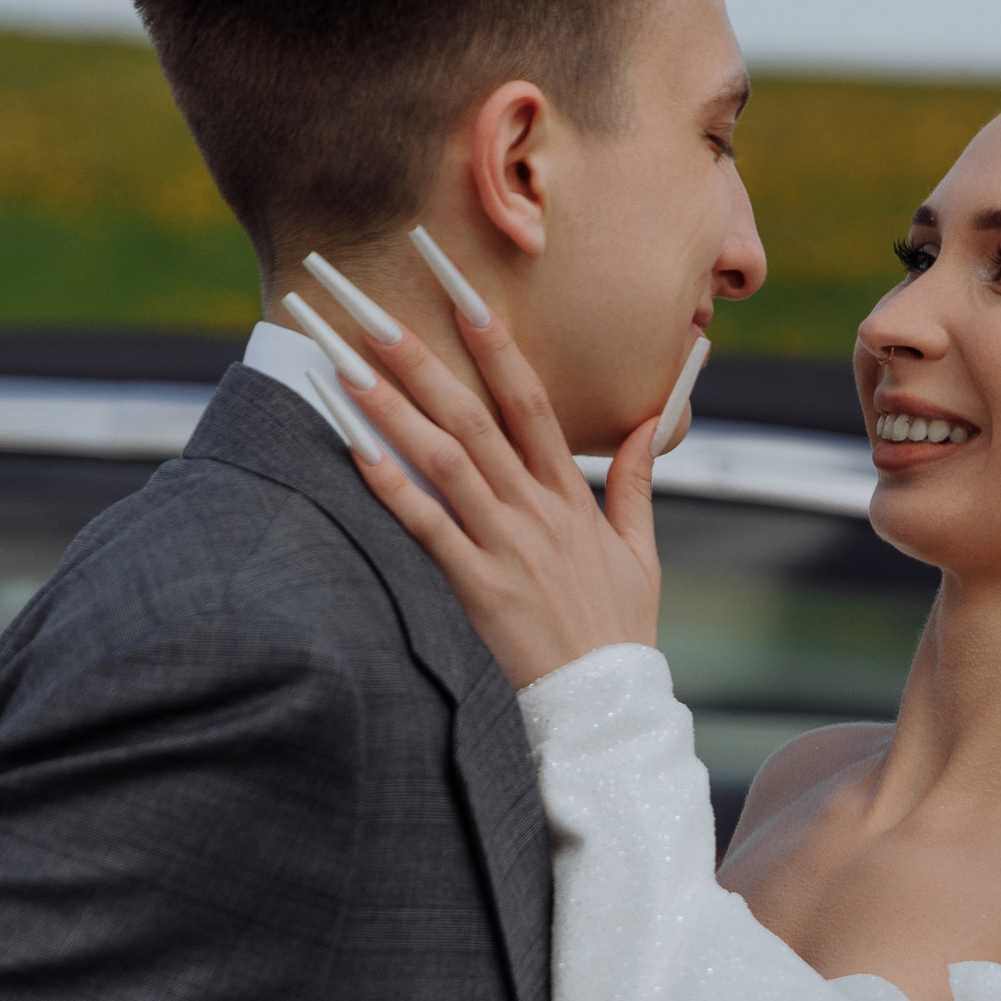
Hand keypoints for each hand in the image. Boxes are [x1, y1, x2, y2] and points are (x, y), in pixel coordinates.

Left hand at [316, 274, 670, 686]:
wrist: (605, 704)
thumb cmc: (619, 631)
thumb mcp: (642, 552)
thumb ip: (638, 482)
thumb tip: (651, 423)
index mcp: (572, 497)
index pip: (532, 404)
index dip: (496, 346)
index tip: (463, 296)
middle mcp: (536, 512)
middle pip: (474, 418)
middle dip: (423, 359)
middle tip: (374, 309)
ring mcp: (505, 548)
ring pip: (444, 462)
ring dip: (394, 409)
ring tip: (348, 364)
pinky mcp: (477, 590)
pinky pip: (426, 530)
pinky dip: (391, 487)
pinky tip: (355, 450)